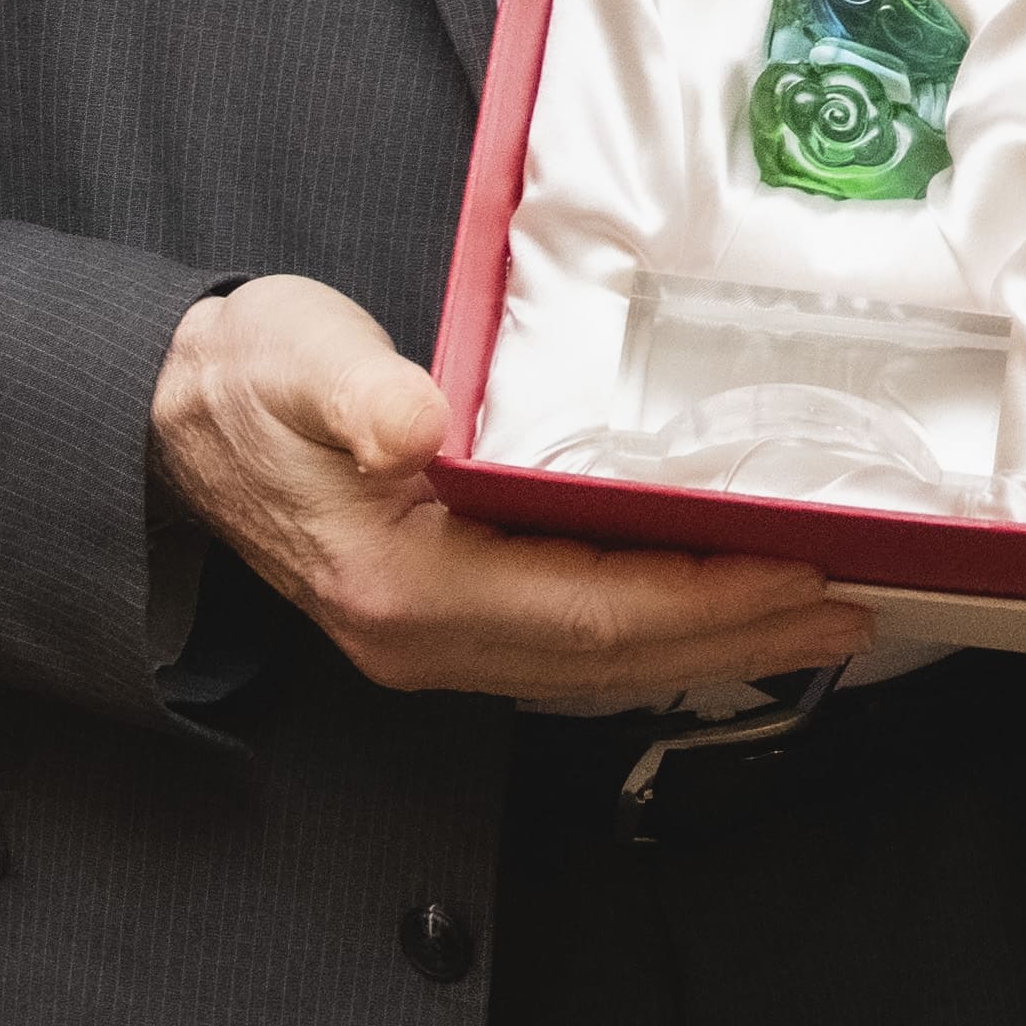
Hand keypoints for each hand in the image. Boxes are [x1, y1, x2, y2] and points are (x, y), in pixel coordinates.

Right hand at [150, 273, 871, 707]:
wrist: (173, 415)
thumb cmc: (246, 379)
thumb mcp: (298, 361)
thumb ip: (361, 396)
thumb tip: (416, 426)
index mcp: (404, 586)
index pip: (589, 612)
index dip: (704, 600)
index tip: (800, 571)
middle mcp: (426, 639)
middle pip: (614, 658)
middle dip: (740, 638)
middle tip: (852, 607)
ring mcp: (434, 642)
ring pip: (601, 664)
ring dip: (713, 644)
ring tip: (814, 616)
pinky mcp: (446, 619)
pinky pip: (576, 644)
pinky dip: (658, 632)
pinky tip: (713, 609)